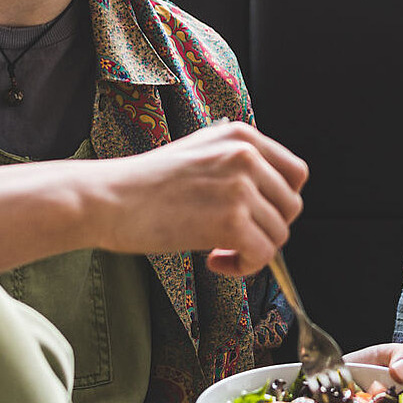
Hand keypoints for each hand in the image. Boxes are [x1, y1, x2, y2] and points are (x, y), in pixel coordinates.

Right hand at [72, 121, 307, 274]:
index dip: (279, 203)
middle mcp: (246, 155)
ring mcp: (240, 187)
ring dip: (252, 251)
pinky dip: (243, 267)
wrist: (107, 199)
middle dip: (266, 230)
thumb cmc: (144, 184)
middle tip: (233, 239)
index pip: (295, 174)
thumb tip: (266, 195)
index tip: (255, 217)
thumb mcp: (198, 152)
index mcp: (241, 135)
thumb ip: (235, 163)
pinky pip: (262, 255)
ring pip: (279, 235)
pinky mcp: (231, 220)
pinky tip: (214, 261)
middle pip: (290, 207)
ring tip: (218, 252)